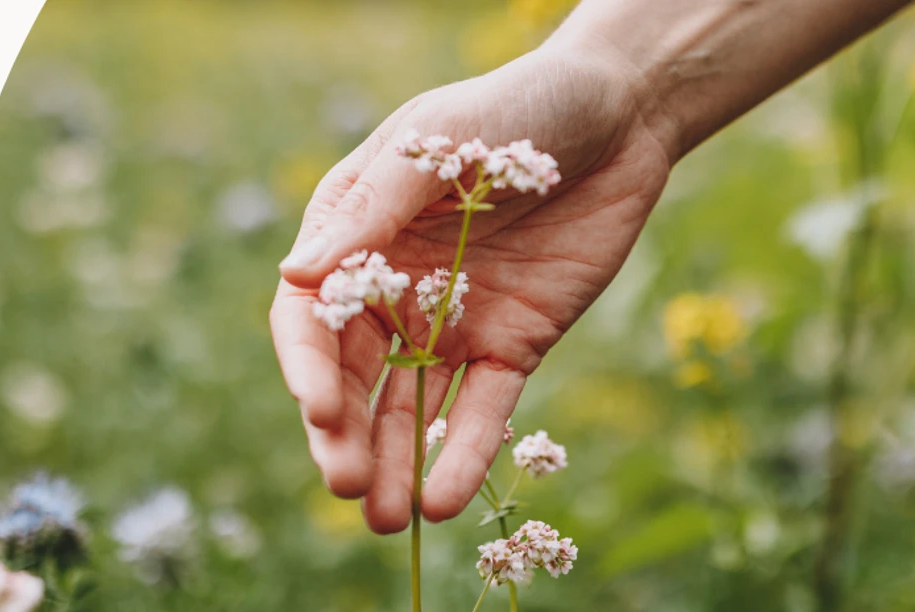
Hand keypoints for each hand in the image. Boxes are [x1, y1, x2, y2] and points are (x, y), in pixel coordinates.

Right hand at [269, 43, 672, 532]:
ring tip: (385, 520)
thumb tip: (297, 277)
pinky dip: (463, 452)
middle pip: (353, 376)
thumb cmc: (514, 108)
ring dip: (394, 462)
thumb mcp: (437, 143)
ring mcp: (452, 322)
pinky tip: (447, 498)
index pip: (312, 315)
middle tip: (346, 484)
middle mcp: (393, 289)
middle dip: (345, 434)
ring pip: (410, 407)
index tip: (320, 410)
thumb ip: (375, 210)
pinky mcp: (512, 344)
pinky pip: (482, 408)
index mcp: (356, 235)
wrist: (617, 117)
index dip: (310, 366)